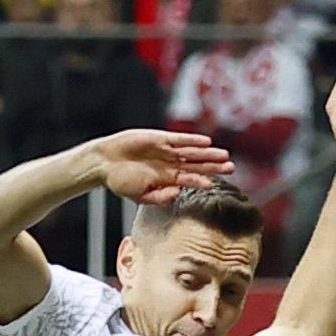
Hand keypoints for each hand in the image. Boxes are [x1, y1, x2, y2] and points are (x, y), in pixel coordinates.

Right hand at [91, 128, 232, 203]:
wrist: (103, 163)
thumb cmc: (119, 181)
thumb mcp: (140, 196)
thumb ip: (160, 196)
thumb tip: (178, 193)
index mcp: (166, 179)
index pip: (190, 179)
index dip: (202, 181)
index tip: (214, 185)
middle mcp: (169, 164)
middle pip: (196, 165)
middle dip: (213, 166)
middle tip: (231, 168)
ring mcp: (165, 151)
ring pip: (191, 152)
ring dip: (208, 153)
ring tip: (224, 155)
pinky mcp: (158, 139)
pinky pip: (179, 140)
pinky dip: (192, 140)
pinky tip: (205, 142)